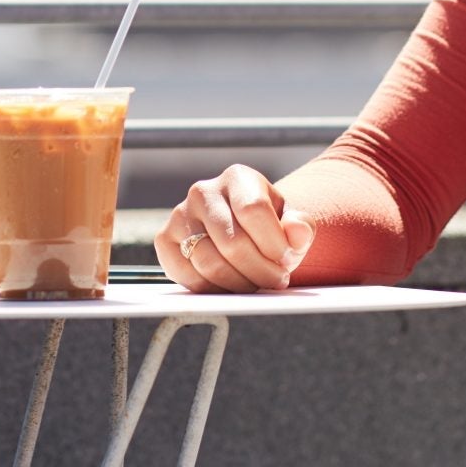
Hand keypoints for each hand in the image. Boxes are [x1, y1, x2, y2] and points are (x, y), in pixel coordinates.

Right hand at [155, 164, 316, 292]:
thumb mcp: (290, 221)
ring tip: (256, 284)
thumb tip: (298, 232)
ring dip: (239, 284)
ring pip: (210, 263)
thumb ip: (300, 226)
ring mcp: (180, 215)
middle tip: (276, 281)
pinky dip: (213, 290)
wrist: (238, 230)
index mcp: (237, 177)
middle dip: (260, 271)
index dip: (274, 244)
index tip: (287, 261)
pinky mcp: (165, 239)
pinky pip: (187, 275)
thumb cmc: (267, 226)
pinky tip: (231, 287)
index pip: (254, 211)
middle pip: (232, 243)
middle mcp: (203, 191)